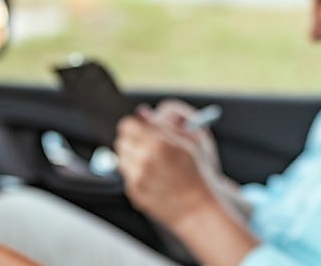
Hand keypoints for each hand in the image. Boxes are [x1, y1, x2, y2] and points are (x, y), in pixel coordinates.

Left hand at [115, 107, 219, 226]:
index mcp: (158, 141)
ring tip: (152, 163)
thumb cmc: (199, 172)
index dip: (135, 126)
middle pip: (121, 140)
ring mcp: (137, 177)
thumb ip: (166, 121)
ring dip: (132, 157)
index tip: (141, 129)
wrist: (197, 207)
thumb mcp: (192, 139)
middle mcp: (143, 158)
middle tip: (145, 144)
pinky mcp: (133, 191)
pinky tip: (155, 178)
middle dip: (132, 141)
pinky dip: (136, 174)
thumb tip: (143, 113)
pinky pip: (127, 175)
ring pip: (121, 158)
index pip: (127, 125)